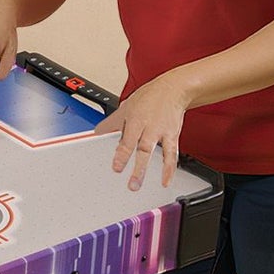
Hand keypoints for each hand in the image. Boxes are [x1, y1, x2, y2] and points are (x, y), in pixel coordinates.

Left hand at [92, 73, 191, 189]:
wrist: (175, 89)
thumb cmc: (150, 97)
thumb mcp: (127, 107)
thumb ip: (113, 123)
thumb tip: (98, 132)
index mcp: (136, 120)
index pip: (128, 140)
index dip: (122, 154)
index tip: (116, 168)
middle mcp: (150, 127)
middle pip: (142, 149)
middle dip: (136, 167)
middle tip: (130, 184)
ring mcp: (161, 133)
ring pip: (154, 153)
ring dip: (146, 170)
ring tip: (137, 185)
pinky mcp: (172, 136)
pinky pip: (172, 154)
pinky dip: (169, 169)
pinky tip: (165, 182)